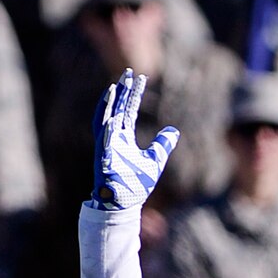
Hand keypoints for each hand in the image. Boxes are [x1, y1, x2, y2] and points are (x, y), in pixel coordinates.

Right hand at [90, 68, 178, 210]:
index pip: (128, 110)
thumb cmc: (135, 185)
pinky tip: (112, 116)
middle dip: (122, 91)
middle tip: (129, 73)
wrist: (123, 204)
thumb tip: (174, 131)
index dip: (134, 94)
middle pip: (117, 109)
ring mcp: (107, 146)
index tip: (141, 78)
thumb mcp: (155, 162)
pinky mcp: (103, 157)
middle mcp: (114, 138)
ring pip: (106, 119)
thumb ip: (162, 145)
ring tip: (116, 88)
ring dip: (110, 104)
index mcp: (124, 138)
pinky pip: (103, 140)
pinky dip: (106, 128)